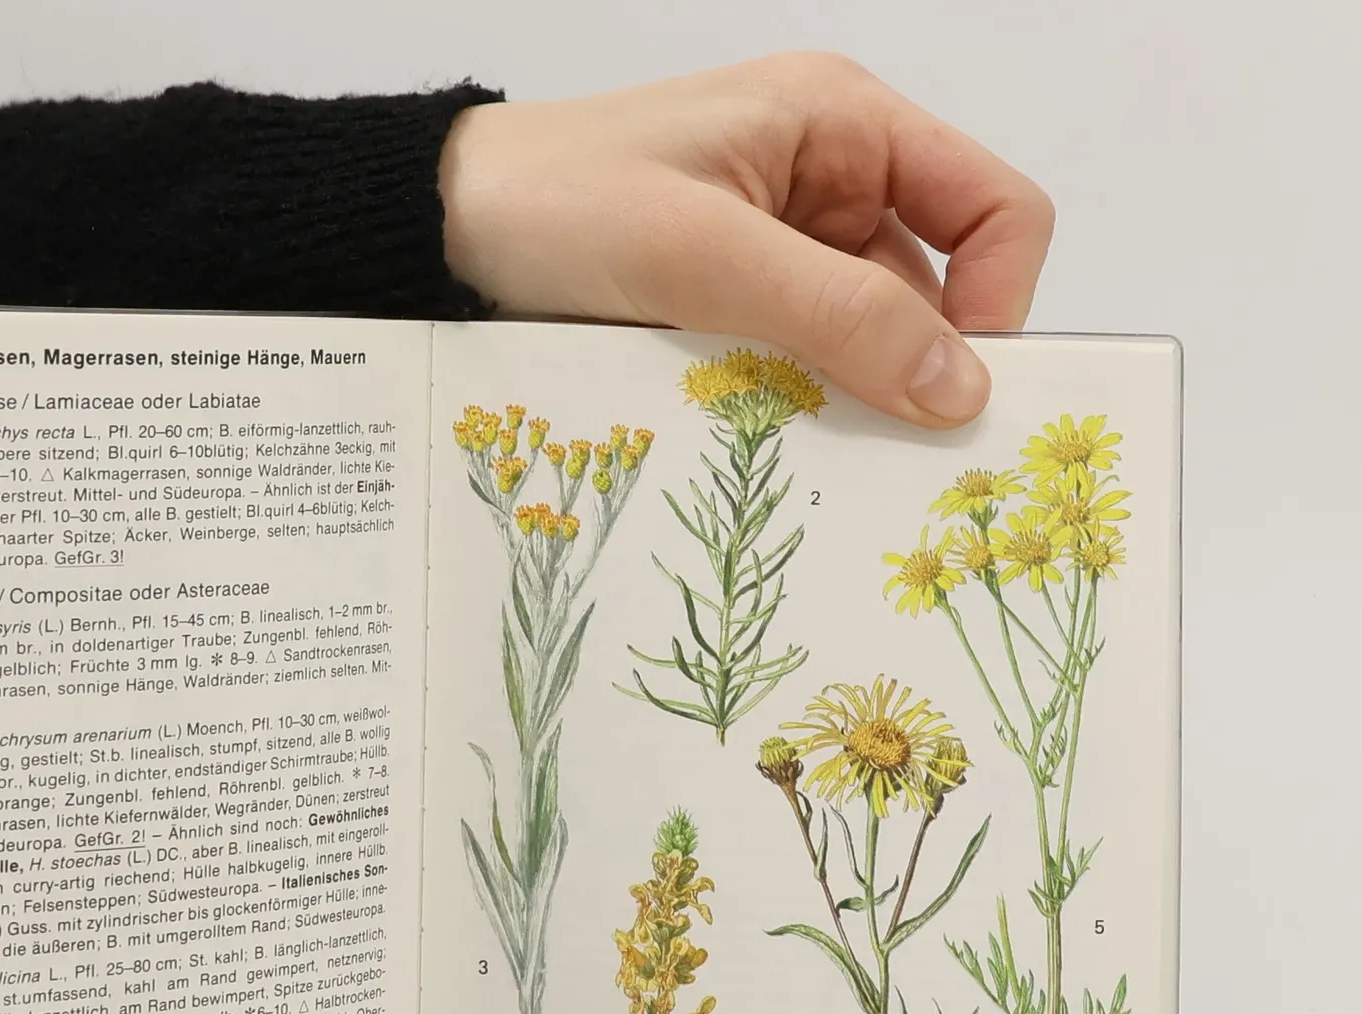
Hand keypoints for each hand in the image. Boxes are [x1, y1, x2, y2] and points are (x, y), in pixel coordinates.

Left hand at [440, 54, 1053, 425]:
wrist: (437, 234)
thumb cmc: (555, 204)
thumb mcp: (701, 254)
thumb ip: (835, 313)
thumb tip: (960, 387)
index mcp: (844, 127)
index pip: (994, 209)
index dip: (997, 299)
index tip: (955, 392)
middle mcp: (828, 185)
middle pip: (932, 292)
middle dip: (916, 371)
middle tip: (891, 464)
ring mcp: (778, 255)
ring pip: (861, 344)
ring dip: (845, 400)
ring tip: (807, 460)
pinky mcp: (729, 313)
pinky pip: (795, 370)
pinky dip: (790, 410)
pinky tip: (760, 449)